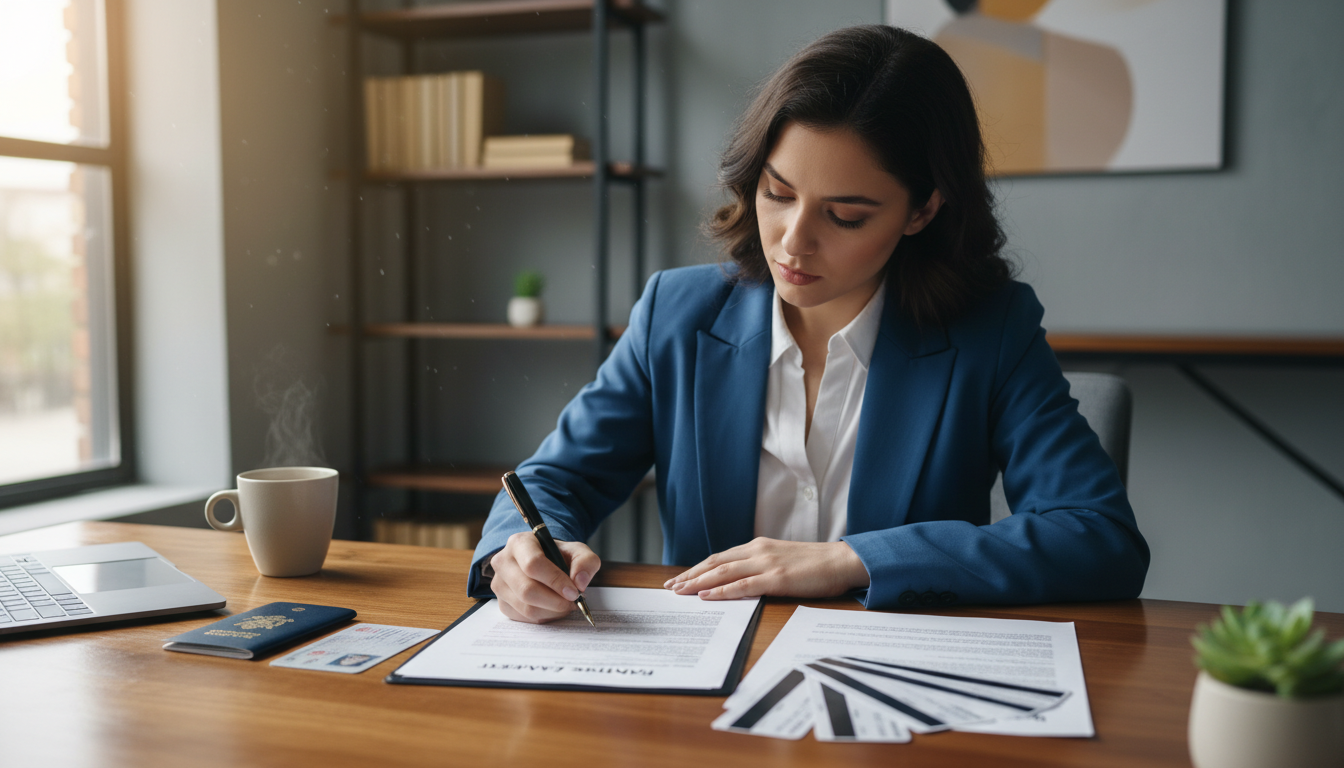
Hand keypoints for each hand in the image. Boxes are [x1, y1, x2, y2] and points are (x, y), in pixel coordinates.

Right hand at [489, 532, 600, 622]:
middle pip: (527, 590)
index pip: (533, 564)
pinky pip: (524, 618)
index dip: (555, 581)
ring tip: (565, 604)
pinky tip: (553, 608)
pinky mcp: (502, 603)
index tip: (574, 592)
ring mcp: (499, 584)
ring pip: (526, 607)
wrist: (543, 562)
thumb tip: (580, 582)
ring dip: (552, 611)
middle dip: (555, 601)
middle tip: (573, 602)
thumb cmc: (557, 556)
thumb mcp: (577, 551)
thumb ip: (585, 562)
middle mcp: (503, 562)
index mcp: (519, 543)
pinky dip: (544, 617)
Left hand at [663, 538, 868, 599]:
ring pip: (723, 572)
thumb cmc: (816, 565)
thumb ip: (761, 566)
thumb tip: (741, 579)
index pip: (719, 557)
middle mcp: (758, 551)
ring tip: (679, 591)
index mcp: (758, 546)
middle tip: (669, 586)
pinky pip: (742, 585)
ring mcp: (766, 564)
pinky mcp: (776, 578)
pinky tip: (706, 597)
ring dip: (697, 583)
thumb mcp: (783, 559)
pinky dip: (721, 591)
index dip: (697, 568)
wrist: (843, 561)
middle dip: (689, 575)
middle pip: (714, 563)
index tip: (680, 578)